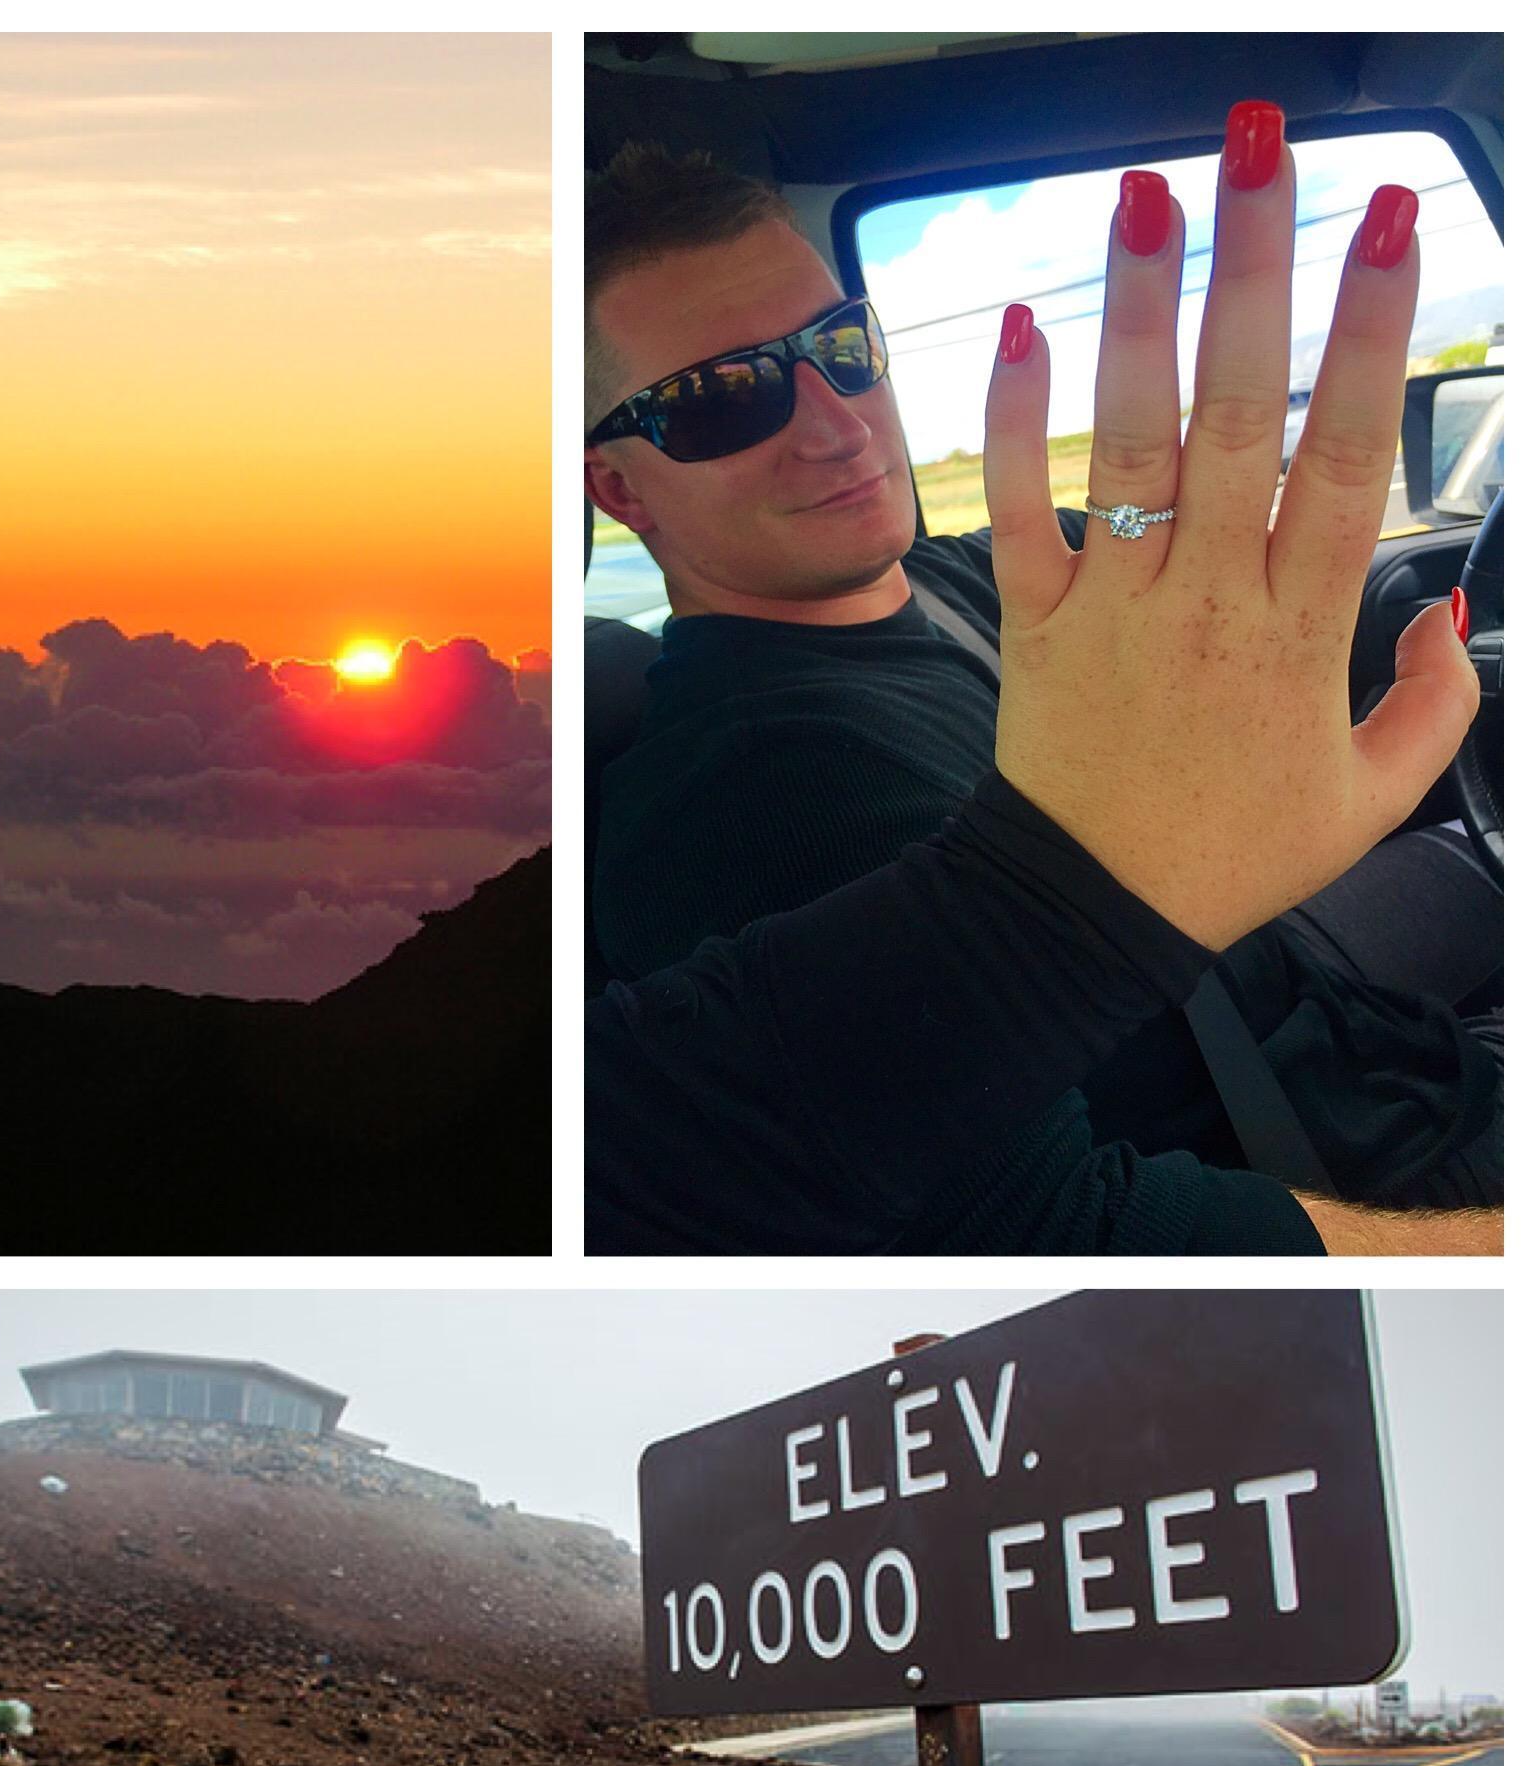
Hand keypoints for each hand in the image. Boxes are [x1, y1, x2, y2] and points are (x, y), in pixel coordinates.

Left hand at [984, 100, 1478, 951]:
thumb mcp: (1371, 800)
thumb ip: (1434, 702)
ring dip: (1139, 313)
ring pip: (1131, 441)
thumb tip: (1445, 612)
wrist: (1087, 914)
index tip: (1390, 228)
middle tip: (1263, 156)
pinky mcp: (1034, 624)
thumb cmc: (1226, 856)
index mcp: (1298, 628)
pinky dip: (1014, 427)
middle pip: (1239, 412)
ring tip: (1147, 200)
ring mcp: (1113, 603)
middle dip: (1256, 273)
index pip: (1346, 455)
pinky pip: (1020, 513)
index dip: (1372, 335)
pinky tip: (1020, 332)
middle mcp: (1206, 595)